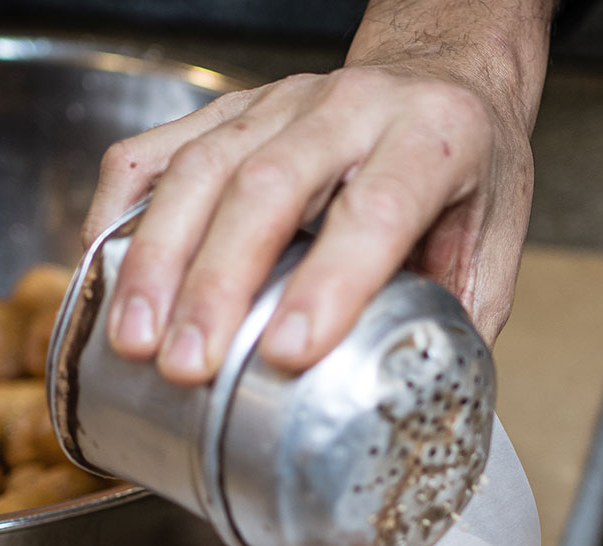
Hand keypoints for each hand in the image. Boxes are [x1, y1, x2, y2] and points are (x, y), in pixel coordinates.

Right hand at [82, 40, 539, 385]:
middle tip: (187, 366)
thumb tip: (418, 414)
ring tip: (135, 339)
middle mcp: (351, 109)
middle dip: (217, 283)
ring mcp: (281, 103)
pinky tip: (103, 270)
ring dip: (159, 259)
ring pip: (203, 168)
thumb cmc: (470, 168)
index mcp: (431, 141)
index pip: (374, 210)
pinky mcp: (230, 108)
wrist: (443, 75)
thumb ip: (461, 321)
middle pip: (268, 187)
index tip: (289, 352)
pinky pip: (156, 147)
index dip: (330, 283)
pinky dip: (119, 208)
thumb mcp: (498, 239)